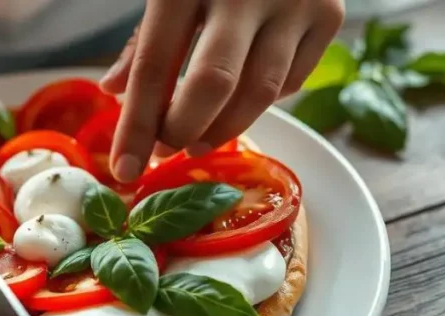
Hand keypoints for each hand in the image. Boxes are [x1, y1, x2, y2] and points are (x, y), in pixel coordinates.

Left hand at [101, 0, 345, 181]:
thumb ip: (142, 39)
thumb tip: (114, 91)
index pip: (153, 66)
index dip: (136, 125)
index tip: (124, 170)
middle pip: (212, 85)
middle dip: (182, 130)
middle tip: (165, 149)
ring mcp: (294, 1)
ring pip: (258, 94)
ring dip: (222, 130)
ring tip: (197, 140)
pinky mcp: (330, 13)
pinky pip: (291, 81)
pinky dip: (260, 103)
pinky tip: (239, 100)